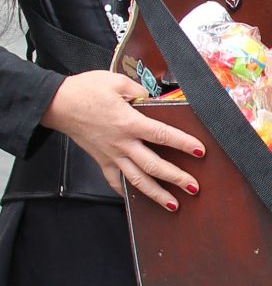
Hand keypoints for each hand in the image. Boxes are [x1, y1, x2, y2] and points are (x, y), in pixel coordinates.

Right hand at [43, 72, 204, 209]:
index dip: (183, 143)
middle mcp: (122, 143)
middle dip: (175, 177)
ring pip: (137, 179)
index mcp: (129, 122)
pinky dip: (126, 191)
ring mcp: (111, 155)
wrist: (58, 104)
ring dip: (156, 193)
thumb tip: (154, 99)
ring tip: (173, 204)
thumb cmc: (86, 90)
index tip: (200, 151)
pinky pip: (114, 180)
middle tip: (194, 187)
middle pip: (153, 165)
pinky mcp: (101, 160)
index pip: (162, 135)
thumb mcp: (116, 81)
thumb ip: (139, 90)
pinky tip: (137, 198)